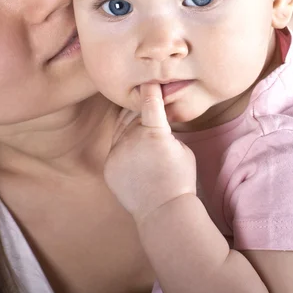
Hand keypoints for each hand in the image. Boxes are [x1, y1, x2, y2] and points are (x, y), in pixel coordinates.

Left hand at [104, 83, 196, 223]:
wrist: (162, 211)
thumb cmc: (179, 180)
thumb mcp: (182, 149)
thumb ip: (166, 133)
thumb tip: (156, 125)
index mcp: (154, 133)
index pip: (150, 102)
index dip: (150, 89)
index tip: (149, 81)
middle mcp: (132, 139)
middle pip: (133, 115)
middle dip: (141, 110)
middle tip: (147, 104)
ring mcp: (117, 152)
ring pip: (121, 128)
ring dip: (131, 125)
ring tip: (142, 130)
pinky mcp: (109, 164)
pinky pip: (115, 147)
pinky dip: (124, 145)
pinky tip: (135, 152)